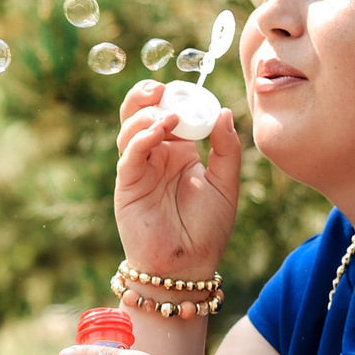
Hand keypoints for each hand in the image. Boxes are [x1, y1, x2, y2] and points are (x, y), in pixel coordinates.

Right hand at [115, 86, 242, 275]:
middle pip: (141, 115)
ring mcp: (139, 170)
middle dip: (145, 96)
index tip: (187, 88)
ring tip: (167, 116)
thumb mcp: (226, 184)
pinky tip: (158, 131)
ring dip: (144, 116)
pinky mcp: (127, 185)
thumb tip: (224, 112)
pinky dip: (141, 138)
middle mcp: (156, 157)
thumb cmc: (208, 230)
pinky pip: (129, 155)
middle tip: (159, 88)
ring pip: (130, 130)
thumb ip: (226, 148)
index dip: (175, 98)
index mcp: (179, 153)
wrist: (188, 266)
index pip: (171, 113)